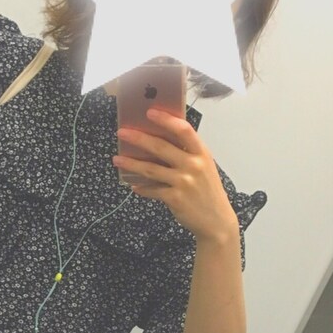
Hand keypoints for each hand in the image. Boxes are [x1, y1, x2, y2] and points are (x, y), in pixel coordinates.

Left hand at [112, 108, 238, 245]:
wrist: (216, 220)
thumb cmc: (206, 190)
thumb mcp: (203, 167)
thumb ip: (187, 154)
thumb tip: (157, 141)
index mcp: (201, 153)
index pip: (184, 130)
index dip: (166, 120)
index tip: (150, 112)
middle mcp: (193, 165)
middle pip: (161, 147)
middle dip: (139, 138)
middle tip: (122, 133)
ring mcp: (184, 182)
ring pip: (151, 169)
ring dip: (131, 163)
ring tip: (116, 159)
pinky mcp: (175, 198)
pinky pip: (152, 190)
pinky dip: (141, 187)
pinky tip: (132, 184)